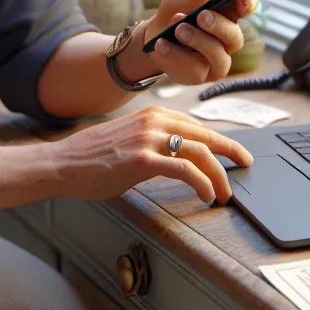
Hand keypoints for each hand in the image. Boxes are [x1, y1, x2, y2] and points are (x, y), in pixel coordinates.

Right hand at [44, 107, 255, 204]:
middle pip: (206, 135)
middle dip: (231, 153)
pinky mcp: (142, 160)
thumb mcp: (130, 137)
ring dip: (219, 174)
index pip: (198, 126)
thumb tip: (180, 155)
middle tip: (246, 166)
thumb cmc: (93, 156)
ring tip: (225, 193)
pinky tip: (207, 195)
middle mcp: (155, 121)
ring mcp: (149, 139)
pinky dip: (202, 183)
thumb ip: (155, 140)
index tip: (235, 154)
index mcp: (154, 115)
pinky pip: (184, 169)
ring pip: (200, 152)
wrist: (63, 163)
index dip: (221, 141)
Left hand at [125, 0, 259, 85]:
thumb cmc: (180, 6)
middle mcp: (228, 39)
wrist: (154, 31)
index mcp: (231, 12)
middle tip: (200, 15)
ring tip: (177, 29)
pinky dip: (175, 55)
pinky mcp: (199, 76)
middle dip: (218, 26)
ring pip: (217, 58)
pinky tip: (161, 45)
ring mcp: (216, 60)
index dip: (248, 3)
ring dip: (196, 42)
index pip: (249, 7)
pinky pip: (193, 70)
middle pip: (235, 38)